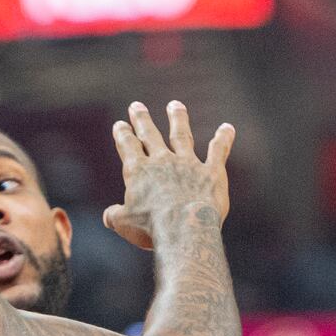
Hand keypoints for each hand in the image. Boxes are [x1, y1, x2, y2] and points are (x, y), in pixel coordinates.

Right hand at [106, 101, 233, 249]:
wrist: (185, 231)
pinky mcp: (211, 172)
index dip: (122, 134)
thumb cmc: (151, 229)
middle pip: (150, 134)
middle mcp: (162, 162)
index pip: (128, 146)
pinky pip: (218, 152)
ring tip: (175, 105)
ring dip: (178, 119)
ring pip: (182, 135)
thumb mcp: (124, 224)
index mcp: (138, 172)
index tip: (120, 124)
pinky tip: (227, 128)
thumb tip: (109, 216)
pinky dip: (223, 139)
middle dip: (142, 120)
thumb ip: (115, 216)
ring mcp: (188, 164)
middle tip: (136, 105)